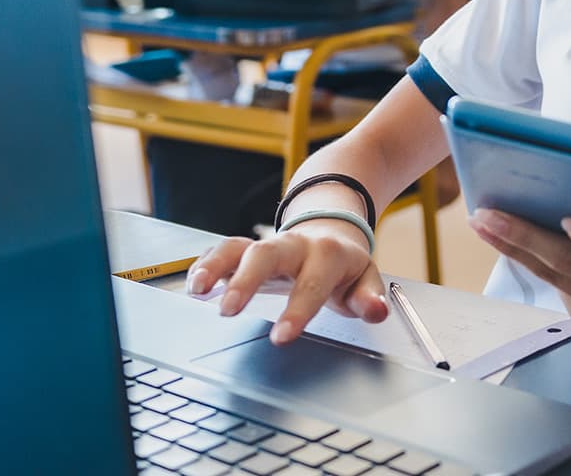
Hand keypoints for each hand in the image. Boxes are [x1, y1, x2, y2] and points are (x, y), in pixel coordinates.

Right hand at [187, 220, 388, 343]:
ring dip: (216, 266)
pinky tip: (194, 285)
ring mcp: (268, 244)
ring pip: (238, 247)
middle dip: (247, 281)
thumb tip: (376, 311)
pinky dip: (206, 264)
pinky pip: (222, 249)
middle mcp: (294, 245)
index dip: (297, 310)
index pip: (312, 282)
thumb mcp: (364, 280)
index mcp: (328, 254)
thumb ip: (369, 298)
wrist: (330, 231)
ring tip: (198, 290)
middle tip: (228, 311)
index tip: (281, 338)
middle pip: (267, 254)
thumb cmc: (344, 266)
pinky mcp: (247, 248)